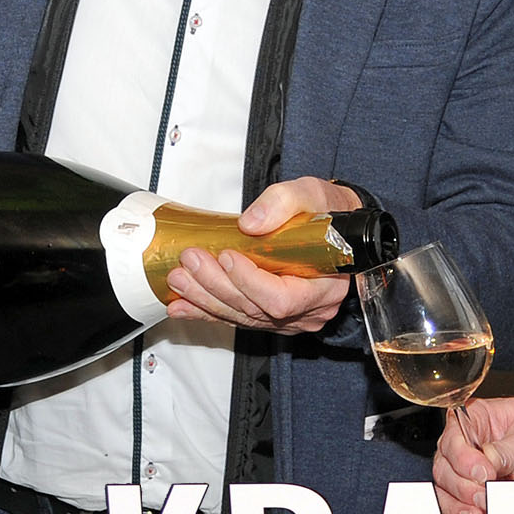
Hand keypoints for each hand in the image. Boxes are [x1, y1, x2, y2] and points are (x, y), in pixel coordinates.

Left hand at [162, 178, 360, 332]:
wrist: (333, 228)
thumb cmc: (327, 214)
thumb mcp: (312, 195)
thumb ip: (283, 204)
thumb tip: (250, 223)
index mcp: (325, 285)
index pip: (283, 298)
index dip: (250, 281)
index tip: (227, 256)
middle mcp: (307, 309)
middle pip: (255, 309)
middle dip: (216, 286)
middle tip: (191, 260)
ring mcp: (288, 318)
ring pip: (240, 316)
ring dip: (204, 299)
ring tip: (180, 278)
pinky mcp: (269, 317)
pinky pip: (234, 318)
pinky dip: (205, 311)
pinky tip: (181, 305)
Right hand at [433, 398, 513, 513]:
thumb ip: (507, 449)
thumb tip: (484, 463)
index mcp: (477, 422)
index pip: (452, 440)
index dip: (462, 460)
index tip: (483, 473)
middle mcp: (470, 450)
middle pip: (445, 473)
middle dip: (462, 490)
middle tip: (486, 497)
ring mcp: (475, 479)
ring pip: (449, 499)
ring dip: (462, 513)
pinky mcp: (486, 503)